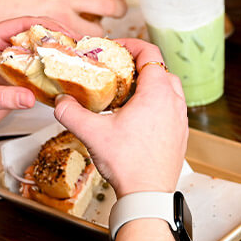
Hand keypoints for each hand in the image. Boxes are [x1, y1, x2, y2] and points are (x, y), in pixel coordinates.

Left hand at [0, 17, 67, 175]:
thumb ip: (1, 96)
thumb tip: (28, 96)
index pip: (22, 24)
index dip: (48, 26)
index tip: (68, 34)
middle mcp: (0, 51)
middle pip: (37, 39)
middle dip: (59, 44)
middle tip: (82, 53)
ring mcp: (9, 69)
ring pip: (40, 60)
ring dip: (60, 64)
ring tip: (82, 69)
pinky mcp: (14, 88)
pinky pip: (38, 81)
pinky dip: (54, 83)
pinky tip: (68, 88)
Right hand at [52, 39, 187, 197]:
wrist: (148, 195)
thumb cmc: (129, 164)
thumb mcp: (92, 133)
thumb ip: (71, 112)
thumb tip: (60, 102)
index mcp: (157, 93)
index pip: (150, 52)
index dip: (131, 45)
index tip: (115, 48)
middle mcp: (173, 102)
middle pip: (160, 69)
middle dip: (138, 65)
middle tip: (117, 71)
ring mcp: (180, 120)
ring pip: (168, 90)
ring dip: (149, 86)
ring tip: (126, 95)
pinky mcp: (179, 136)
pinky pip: (170, 109)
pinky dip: (155, 105)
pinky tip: (135, 119)